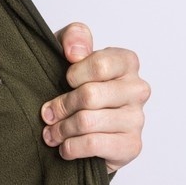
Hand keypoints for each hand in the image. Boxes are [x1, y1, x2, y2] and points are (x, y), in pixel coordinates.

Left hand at [41, 22, 149, 172]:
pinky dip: (71, 147)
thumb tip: (76, 51)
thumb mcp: (68, 52)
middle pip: (90, 96)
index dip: (74, 75)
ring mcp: (137, 119)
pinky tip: (65, 147)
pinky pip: (93, 144)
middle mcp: (137, 89)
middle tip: (48, 114)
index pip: (99, 65)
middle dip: (61, 106)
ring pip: (87, 122)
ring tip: (52, 132)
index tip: (65, 80)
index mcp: (126, 62)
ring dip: (61, 129)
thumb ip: (74, 37)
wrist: (84, 127)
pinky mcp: (131, 145)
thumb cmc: (76, 85)